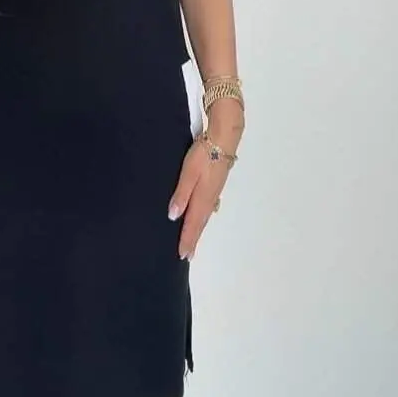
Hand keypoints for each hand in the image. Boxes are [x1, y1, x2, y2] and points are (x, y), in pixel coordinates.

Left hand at [168, 139, 229, 260]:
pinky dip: (203, 216)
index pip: (193, 225)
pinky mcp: (216, 184)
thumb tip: (173, 217)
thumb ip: (181, 195)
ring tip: (193, 239)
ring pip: (205, 216)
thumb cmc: (203, 156)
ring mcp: (215, 192)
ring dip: (198, 229)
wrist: (224, 140)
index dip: (187, 240)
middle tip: (187, 255)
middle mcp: (210, 199)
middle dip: (193, 239)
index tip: (182, 255)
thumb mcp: (188, 173)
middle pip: (200, 223)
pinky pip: (208, 207)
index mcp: (202, 199)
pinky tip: (204, 214)